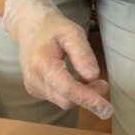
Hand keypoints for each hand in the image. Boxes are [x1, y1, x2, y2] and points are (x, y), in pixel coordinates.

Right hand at [2, 0, 112, 117]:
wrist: (28, 26)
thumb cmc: (53, 27)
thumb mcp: (72, 32)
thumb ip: (83, 54)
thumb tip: (93, 76)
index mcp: (42, 63)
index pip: (67, 88)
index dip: (87, 99)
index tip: (105, 107)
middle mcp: (34, 79)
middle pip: (66, 101)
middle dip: (88, 97)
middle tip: (102, 83)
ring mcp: (33, 87)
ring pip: (63, 102)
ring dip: (80, 95)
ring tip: (87, 76)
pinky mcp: (35, 90)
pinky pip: (58, 98)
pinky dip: (71, 93)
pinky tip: (74, 78)